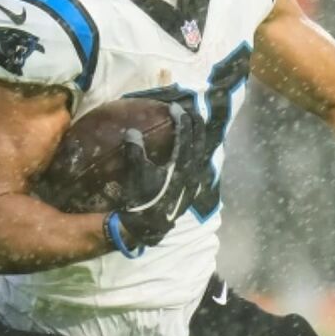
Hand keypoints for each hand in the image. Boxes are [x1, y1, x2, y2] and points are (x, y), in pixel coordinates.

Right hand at [107, 103, 204, 251]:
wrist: (150, 228)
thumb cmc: (143, 201)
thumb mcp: (136, 175)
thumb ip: (135, 152)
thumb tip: (132, 132)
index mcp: (181, 166)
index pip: (186, 137)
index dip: (182, 120)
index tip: (175, 107)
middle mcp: (193, 172)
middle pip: (200, 143)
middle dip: (197, 125)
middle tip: (191, 112)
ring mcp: (194, 182)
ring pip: (202, 154)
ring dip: (198, 139)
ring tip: (194, 128)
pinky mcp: (192, 190)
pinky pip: (198, 165)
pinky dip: (196, 153)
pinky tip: (191, 153)